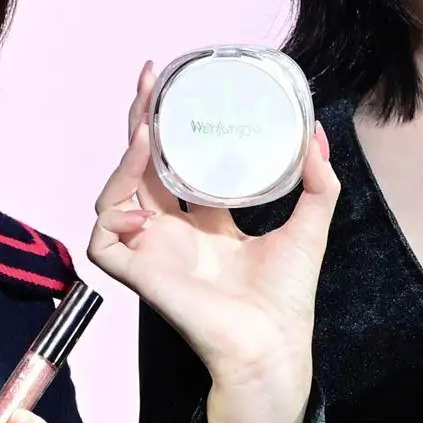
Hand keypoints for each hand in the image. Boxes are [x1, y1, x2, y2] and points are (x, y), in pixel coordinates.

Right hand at [87, 61, 339, 422]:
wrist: (271, 344)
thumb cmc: (286, 299)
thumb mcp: (310, 224)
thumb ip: (317, 181)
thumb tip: (316, 134)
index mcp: (206, 224)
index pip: (178, 165)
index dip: (174, 127)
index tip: (179, 85)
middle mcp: (172, 233)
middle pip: (143, 166)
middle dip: (141, 120)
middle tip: (152, 77)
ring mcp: (150, 250)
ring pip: (116, 191)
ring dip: (126, 155)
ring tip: (148, 122)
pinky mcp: (134, 270)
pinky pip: (105, 227)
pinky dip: (115, 197)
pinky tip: (142, 170)